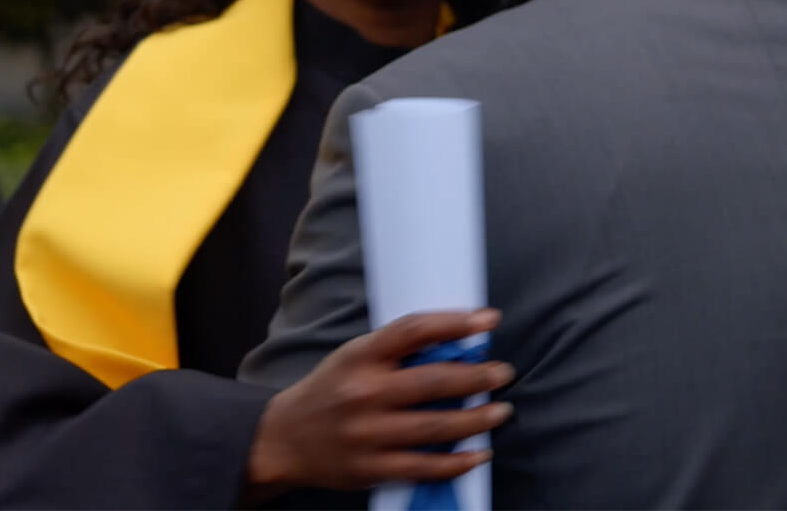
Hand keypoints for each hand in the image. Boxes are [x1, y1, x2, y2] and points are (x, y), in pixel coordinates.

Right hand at [245, 310, 514, 498]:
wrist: (283, 439)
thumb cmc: (330, 390)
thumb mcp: (354, 357)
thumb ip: (397, 352)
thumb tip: (457, 346)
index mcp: (360, 356)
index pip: (414, 330)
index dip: (455, 322)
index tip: (489, 319)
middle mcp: (364, 393)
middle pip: (434, 381)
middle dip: (478, 377)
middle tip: (503, 373)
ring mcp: (367, 434)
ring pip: (436, 426)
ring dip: (477, 419)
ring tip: (501, 410)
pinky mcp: (371, 468)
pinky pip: (424, 467)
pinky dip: (458, 462)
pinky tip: (479, 453)